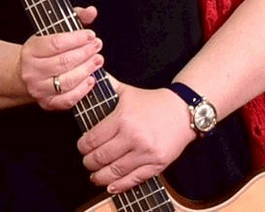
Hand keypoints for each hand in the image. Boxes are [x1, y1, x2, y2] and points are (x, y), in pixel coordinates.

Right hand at [19, 6, 103, 110]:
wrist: (26, 73)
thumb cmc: (44, 50)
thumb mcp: (53, 30)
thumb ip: (74, 17)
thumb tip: (92, 11)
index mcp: (30, 50)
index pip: (56, 43)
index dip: (77, 39)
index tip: (91, 35)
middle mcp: (31, 71)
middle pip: (63, 62)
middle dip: (85, 53)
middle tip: (97, 46)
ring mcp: (38, 89)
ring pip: (67, 81)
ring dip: (86, 70)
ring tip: (97, 60)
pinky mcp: (46, 103)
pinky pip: (67, 100)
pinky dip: (82, 91)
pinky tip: (91, 80)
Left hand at [76, 80, 195, 193]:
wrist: (183, 112)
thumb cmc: (152, 102)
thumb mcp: (126, 91)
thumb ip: (106, 86)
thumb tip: (88, 79)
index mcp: (123, 119)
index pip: (94, 139)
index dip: (83, 147)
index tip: (81, 147)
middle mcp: (133, 137)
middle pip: (101, 157)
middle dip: (89, 162)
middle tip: (86, 162)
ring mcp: (146, 152)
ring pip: (115, 171)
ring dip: (100, 177)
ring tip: (94, 176)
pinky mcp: (157, 164)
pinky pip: (134, 179)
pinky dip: (120, 185)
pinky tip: (110, 186)